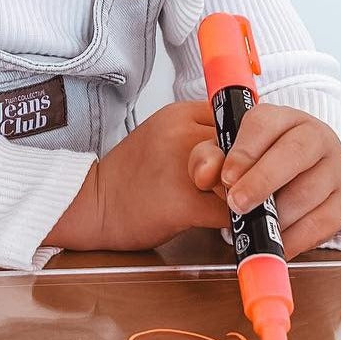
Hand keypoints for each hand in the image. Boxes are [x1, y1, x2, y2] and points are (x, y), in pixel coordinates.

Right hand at [44, 100, 232, 251]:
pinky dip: (233, 221)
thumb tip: (242, 146)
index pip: (235, 118)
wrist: (92, 204)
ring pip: (241, 179)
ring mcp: (183, 168)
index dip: (245, 143)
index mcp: (179, 115)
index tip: (246, 161)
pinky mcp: (183, 202)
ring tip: (236, 206)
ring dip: (243, 196)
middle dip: (247, 171)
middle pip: (242, 148)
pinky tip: (225, 224)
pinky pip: (228, 211)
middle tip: (244, 187)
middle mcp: (183, 135)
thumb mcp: (162, 136)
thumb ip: (197, 134)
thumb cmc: (128, 176)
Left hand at [187, 101, 340, 256]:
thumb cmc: (253, 162)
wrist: (291, 176)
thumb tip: (207, 174)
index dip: (245, 151)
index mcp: (283, 117)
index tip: (226, 177)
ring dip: (278, 214)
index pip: (265, 123)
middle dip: (262, 181)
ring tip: (253, 226)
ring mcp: (336, 169)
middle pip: (294, 153)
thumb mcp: (225, 152)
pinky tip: (274, 241)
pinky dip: (297, 237)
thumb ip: (207, 158)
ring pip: (310, 191)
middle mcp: (316, 137)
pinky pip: (324, 223)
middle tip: (236, 203)